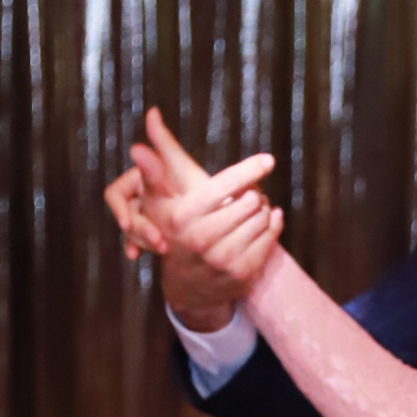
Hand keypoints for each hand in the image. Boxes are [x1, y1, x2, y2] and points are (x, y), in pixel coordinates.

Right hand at [103, 109, 281, 327]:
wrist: (187, 286)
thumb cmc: (173, 232)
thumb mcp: (158, 203)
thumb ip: (155, 167)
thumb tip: (143, 131)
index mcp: (183, 218)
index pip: (224, 186)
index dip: (248, 170)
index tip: (269, 159)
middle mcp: (203, 240)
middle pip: (249, 201)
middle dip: (253, 191)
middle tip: (251, 190)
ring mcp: (225, 260)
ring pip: (262, 219)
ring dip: (264, 208)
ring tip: (256, 205)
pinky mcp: (244, 274)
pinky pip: (271, 239)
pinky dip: (273, 224)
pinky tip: (268, 218)